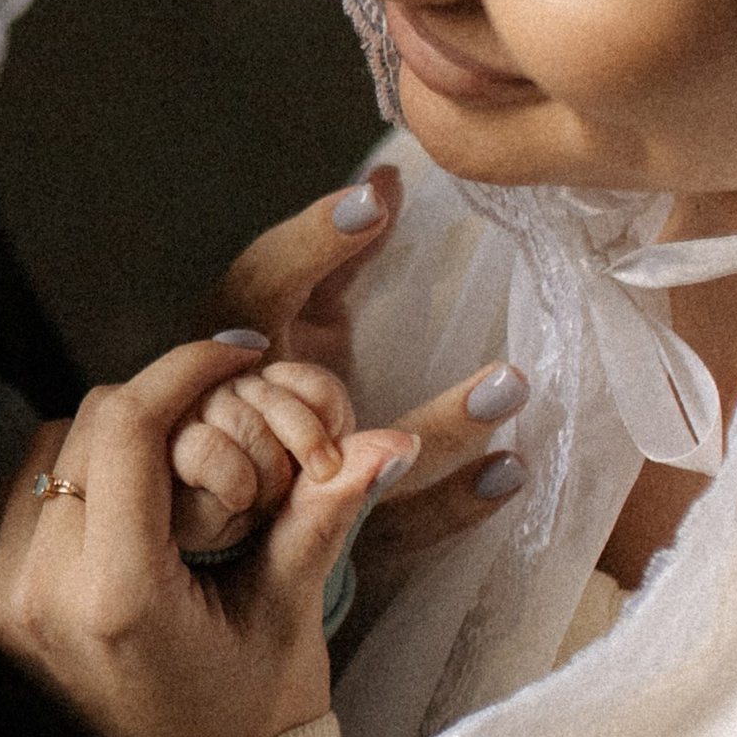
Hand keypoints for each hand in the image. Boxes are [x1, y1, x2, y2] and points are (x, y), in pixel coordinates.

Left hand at [0, 335, 415, 736]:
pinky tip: (132, 501)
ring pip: (47, 452)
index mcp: (114, 593)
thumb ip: (324, 512)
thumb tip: (389, 436)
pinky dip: (77, 478)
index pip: (124, 427)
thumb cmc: (256, 718)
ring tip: (179, 466)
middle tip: (220, 416)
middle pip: (84, 428)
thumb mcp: (291, 613)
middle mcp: (40, 593)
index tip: (235, 354)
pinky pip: (23, 496)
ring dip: (112, 440)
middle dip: (157, 406)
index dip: (182, 368)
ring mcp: (5, 601)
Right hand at [207, 169, 530, 600]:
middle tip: (456, 321)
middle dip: (351, 347)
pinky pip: (391, 539)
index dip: (310, 244)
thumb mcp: (292, 328)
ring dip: (433, 429)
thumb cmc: (265, 409)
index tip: (377, 199)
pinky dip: (452, 508)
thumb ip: (327, 260)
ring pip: (347, 473)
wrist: (226, 546)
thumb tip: (386, 179)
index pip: (253, 291)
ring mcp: (276, 499)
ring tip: (510, 385)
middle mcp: (238, 427)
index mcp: (227, 357)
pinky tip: (510, 473)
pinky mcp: (320, 556)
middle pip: (283, 395)